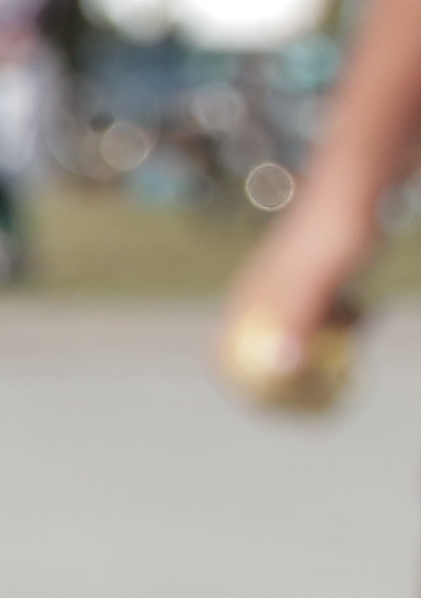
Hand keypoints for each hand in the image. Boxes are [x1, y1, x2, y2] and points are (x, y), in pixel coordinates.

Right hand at [226, 192, 372, 382]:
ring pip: (305, 340)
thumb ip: (299, 319)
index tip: (282, 411)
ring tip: (360, 328)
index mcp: (251, 299)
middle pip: (270, 356)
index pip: (227, 357)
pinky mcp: (320, 284)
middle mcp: (265, 298)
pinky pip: (327, 322)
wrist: (362, 186)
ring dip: (332, 349)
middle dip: (301, 377)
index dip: (246, 390)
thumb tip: (280, 368)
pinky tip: (370, 312)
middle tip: (334, 389)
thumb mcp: (321, 279)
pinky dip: (348, 327)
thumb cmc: (337, 230)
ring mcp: (294, 291)